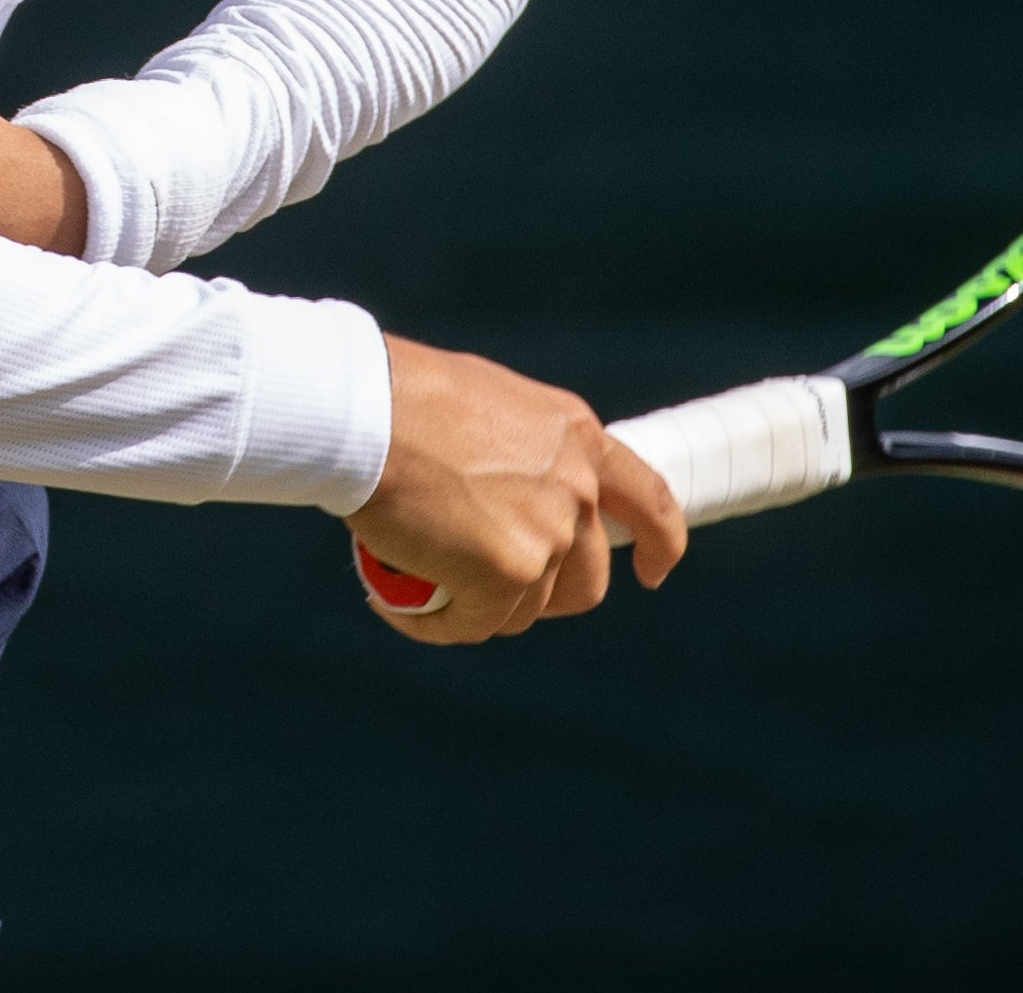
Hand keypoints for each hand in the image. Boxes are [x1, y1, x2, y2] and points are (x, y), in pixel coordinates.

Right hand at [346, 334, 688, 644]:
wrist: (364, 413)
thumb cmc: (403, 398)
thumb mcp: (489, 405)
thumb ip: (521, 450)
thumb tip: (508, 488)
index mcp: (578, 437)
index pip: (649, 500)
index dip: (658, 543)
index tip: (650, 571)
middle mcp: (576, 488)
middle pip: (586, 579)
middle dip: (545, 595)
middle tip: (489, 587)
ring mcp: (547, 535)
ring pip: (524, 608)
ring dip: (478, 607)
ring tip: (418, 582)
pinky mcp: (507, 576)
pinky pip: (474, 623)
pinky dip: (434, 622)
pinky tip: (392, 599)